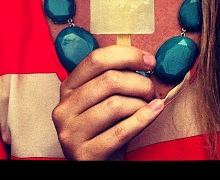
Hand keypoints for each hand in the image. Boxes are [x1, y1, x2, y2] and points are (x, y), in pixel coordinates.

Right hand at [52, 45, 164, 159]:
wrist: (97, 165)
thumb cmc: (104, 129)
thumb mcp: (101, 100)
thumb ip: (113, 79)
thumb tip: (145, 60)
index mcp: (69, 88)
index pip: (96, 59)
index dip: (127, 55)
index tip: (149, 61)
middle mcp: (65, 108)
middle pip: (109, 80)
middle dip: (139, 81)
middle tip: (151, 89)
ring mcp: (71, 132)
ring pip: (115, 105)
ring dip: (140, 103)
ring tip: (148, 105)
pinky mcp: (84, 154)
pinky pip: (121, 131)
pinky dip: (143, 119)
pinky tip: (154, 111)